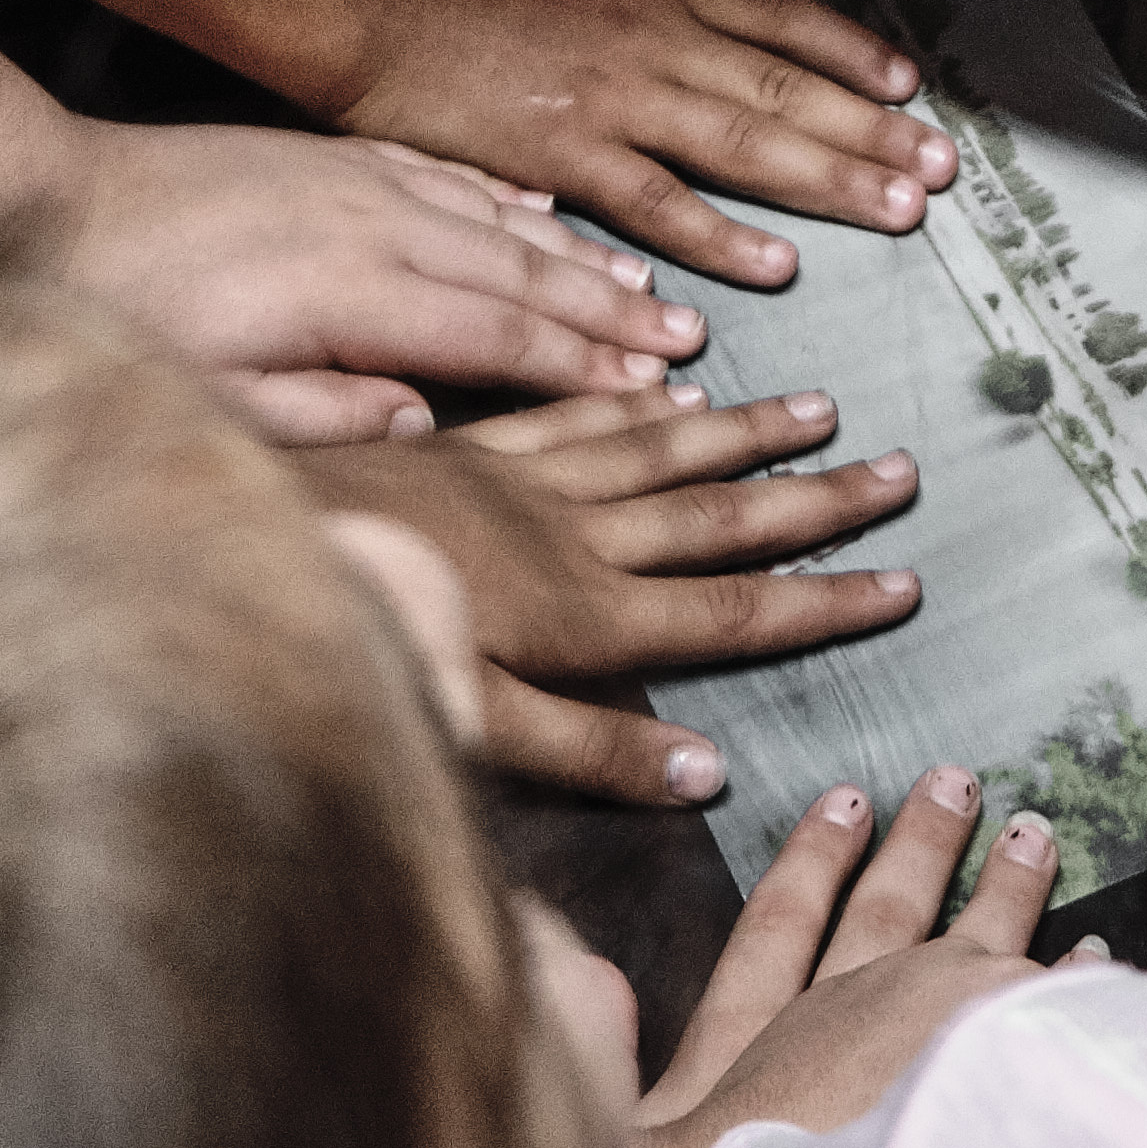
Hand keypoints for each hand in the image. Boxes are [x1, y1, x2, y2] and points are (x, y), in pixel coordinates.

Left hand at [51, 116, 698, 442]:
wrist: (46, 198)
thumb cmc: (121, 316)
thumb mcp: (213, 399)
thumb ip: (328, 415)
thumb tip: (424, 423)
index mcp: (353, 290)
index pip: (500, 333)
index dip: (585, 364)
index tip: (653, 388)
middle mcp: (374, 220)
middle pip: (522, 270)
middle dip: (612, 310)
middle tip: (688, 340)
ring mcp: (355, 178)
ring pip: (497, 218)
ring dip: (577, 255)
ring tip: (644, 284)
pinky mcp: (329, 156)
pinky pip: (448, 175)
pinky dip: (507, 200)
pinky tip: (545, 214)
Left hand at [290, 389, 925, 802]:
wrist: (244, 535)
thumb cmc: (350, 640)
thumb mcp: (465, 719)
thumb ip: (586, 748)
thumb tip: (705, 771)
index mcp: (578, 612)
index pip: (729, 610)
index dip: (821, 599)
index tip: (903, 581)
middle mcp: (568, 534)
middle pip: (716, 516)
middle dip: (813, 499)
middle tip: (899, 471)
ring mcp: (520, 478)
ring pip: (660, 445)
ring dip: (745, 431)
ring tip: (819, 407)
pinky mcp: (469, 443)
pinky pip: (576, 407)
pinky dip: (636, 395)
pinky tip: (670, 376)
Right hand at [330, 0, 957, 285]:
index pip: (780, 14)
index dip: (851, 50)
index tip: (907, 83)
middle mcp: (653, 38)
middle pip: (787, 86)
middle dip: (873, 129)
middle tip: (939, 169)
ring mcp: (615, 101)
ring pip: (746, 145)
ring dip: (830, 179)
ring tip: (897, 210)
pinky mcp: (566, 158)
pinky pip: (660, 205)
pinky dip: (722, 238)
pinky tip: (775, 266)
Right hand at [625, 764, 1063, 1147]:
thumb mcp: (632, 1144)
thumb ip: (607, 1052)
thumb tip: (584, 972)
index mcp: (753, 1042)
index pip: (776, 937)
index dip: (807, 866)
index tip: (841, 802)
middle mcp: (843, 1017)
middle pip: (883, 915)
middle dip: (917, 846)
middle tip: (954, 781)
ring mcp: (928, 1028)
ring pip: (978, 941)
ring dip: (1006, 886)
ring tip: (1034, 836)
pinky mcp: (1002, 1050)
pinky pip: (1052, 1002)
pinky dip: (1074, 975)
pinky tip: (1099, 956)